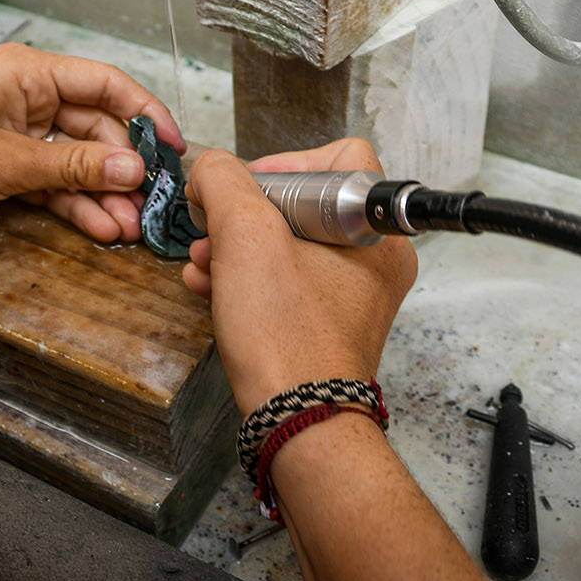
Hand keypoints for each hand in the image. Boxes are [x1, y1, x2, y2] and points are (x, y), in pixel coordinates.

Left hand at [0, 43, 182, 242]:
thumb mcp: (8, 162)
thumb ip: (76, 166)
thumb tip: (136, 170)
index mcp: (26, 72)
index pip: (105, 84)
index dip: (146, 113)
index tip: (175, 147)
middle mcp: (27, 97)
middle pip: (97, 127)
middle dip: (124, 167)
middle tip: (150, 202)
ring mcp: (17, 134)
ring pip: (79, 160)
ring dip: (103, 193)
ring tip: (129, 228)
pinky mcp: (7, 167)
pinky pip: (56, 182)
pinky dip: (76, 204)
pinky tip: (100, 228)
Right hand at [183, 139, 416, 415]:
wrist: (297, 421)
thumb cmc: (287, 339)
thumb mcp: (245, 236)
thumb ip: (224, 181)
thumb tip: (211, 167)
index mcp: (376, 230)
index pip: (340, 159)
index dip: (286, 163)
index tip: (247, 186)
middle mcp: (375, 260)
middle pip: (305, 203)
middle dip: (247, 214)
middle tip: (215, 227)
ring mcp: (354, 296)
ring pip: (291, 245)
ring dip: (238, 247)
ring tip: (203, 262)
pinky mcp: (329, 325)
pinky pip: (289, 283)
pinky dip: (250, 280)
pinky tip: (211, 288)